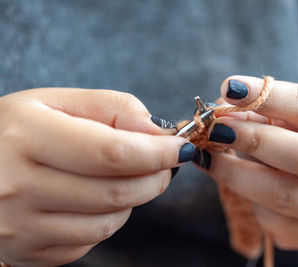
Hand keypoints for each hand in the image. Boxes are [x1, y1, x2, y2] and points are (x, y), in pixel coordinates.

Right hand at [0, 88, 193, 265]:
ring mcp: (21, 226)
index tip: (180, 148)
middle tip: (163, 162)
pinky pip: (90, 241)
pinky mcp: (28, 252)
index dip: (156, 152)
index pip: (112, 153)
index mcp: (27, 136)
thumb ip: (113, 108)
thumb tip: (158, 132)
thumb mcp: (59, 102)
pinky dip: (109, 218)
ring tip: (125, 176)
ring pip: (108, 222)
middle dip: (155, 177)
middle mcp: (18, 186)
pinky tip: (96, 197)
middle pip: (116, 192)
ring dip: (134, 198)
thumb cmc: (21, 130)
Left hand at [194, 76, 297, 249]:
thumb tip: (218, 114)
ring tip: (208, 158)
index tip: (231, 87)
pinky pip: (277, 223)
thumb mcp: (284, 115)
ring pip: (284, 196)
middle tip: (217, 129)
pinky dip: (249, 204)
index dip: (268, 96)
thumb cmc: (296, 135)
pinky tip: (237, 186)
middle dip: (253, 141)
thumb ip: (255, 111)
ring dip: (237, 175)